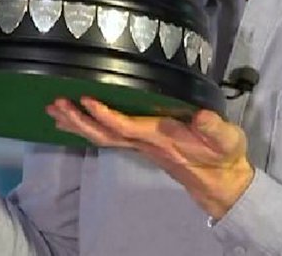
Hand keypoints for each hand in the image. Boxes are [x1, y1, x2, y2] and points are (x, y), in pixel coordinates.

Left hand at [47, 98, 253, 219]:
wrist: (220, 181)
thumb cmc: (223, 156)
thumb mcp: (227, 140)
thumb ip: (215, 128)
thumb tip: (202, 116)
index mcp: (163, 138)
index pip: (127, 127)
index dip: (106, 115)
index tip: (86, 100)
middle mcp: (146, 143)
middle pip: (105, 135)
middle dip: (79, 121)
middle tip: (55, 105)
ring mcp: (141, 146)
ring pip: (102, 138)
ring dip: (77, 125)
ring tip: (55, 111)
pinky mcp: (141, 145)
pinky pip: (108, 137)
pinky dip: (88, 128)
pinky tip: (75, 121)